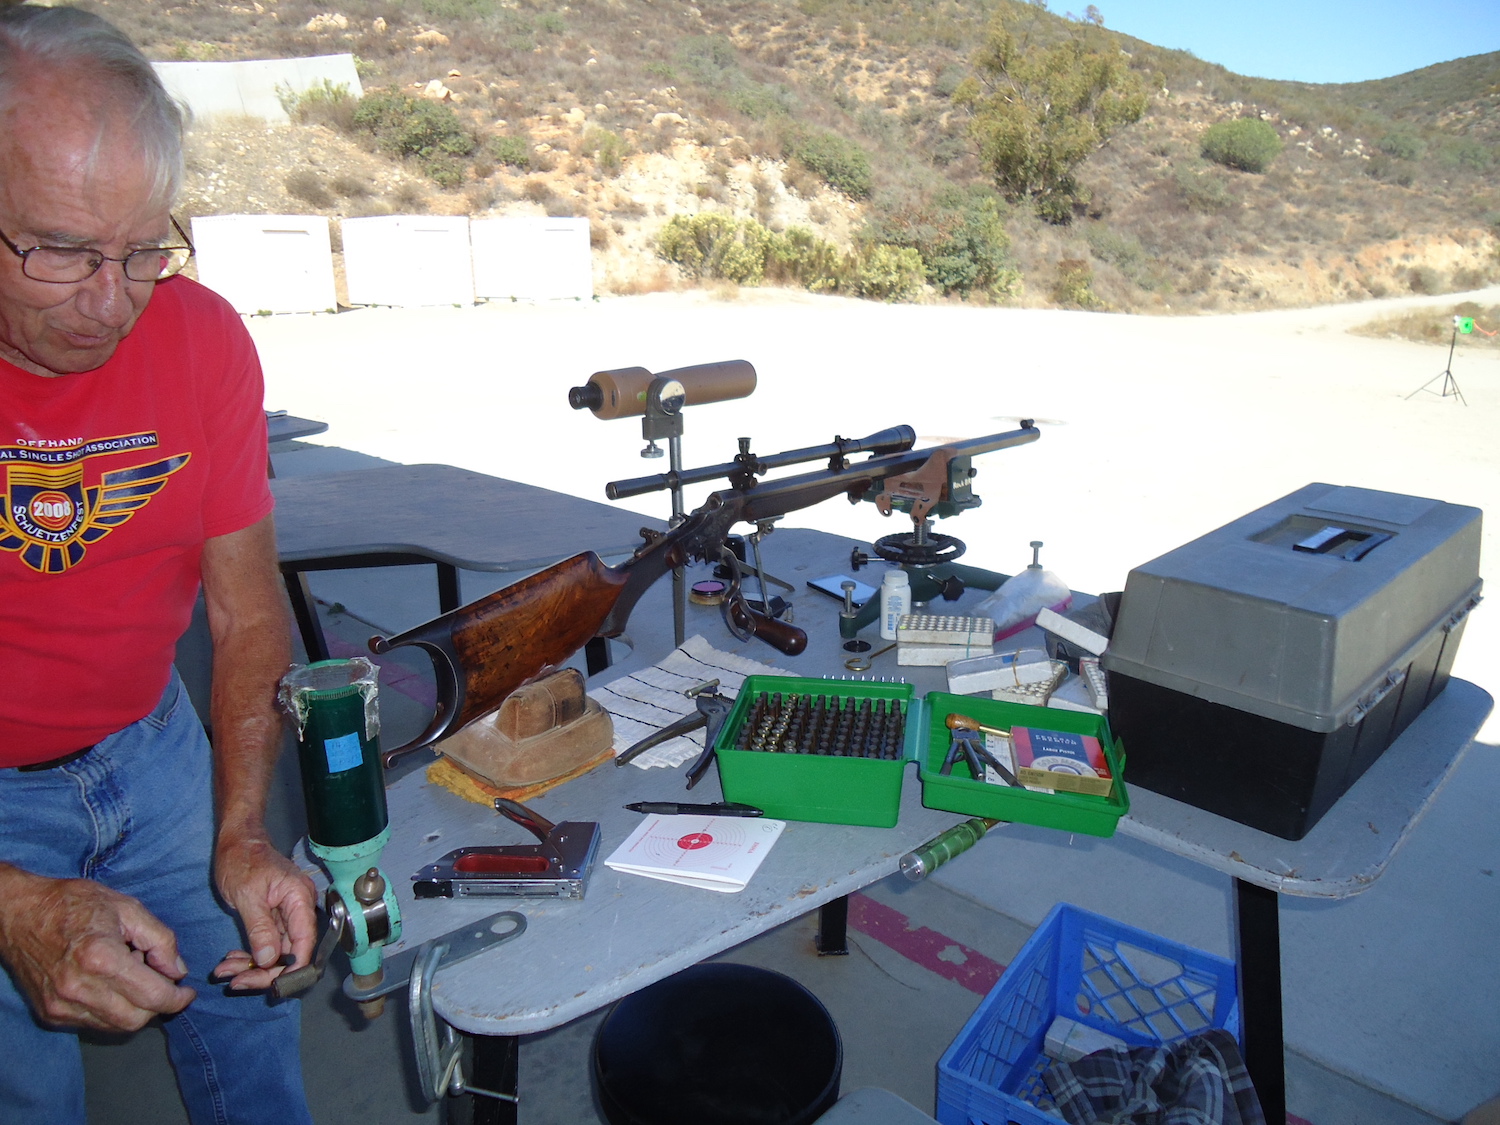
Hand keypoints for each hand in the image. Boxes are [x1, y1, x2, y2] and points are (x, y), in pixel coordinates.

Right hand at [0, 869, 194, 1031]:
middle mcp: (79, 988)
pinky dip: (111, 1011)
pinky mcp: (50, 1013)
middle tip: (160, 982)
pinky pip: (93, 1024)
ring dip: (134, 1009)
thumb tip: (177, 971)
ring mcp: (61, 1005)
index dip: (177, 999)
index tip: (187, 992)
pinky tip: (109, 985)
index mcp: (101, 958)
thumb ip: (160, 939)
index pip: (152, 997)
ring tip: (131, 977)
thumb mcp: (127, 907)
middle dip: (157, 1006)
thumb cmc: (74, 904)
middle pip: (135, 1020)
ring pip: (115, 1026)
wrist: (20, 913)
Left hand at [211, 832, 316, 990]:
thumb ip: (260, 928)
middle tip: (236, 982)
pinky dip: (250, 956)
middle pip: (292, 953)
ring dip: (253, 967)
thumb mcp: (247, 895)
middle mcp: (299, 909)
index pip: (304, 943)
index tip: (269, 986)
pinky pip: (268, 944)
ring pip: (278, 952)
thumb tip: (268, 960)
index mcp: (299, 899)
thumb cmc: (242, 859)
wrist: (237, 841)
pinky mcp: (275, 919)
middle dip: (265, 971)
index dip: (292, 969)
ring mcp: (287, 915)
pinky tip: (232, 961)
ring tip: (225, 972)